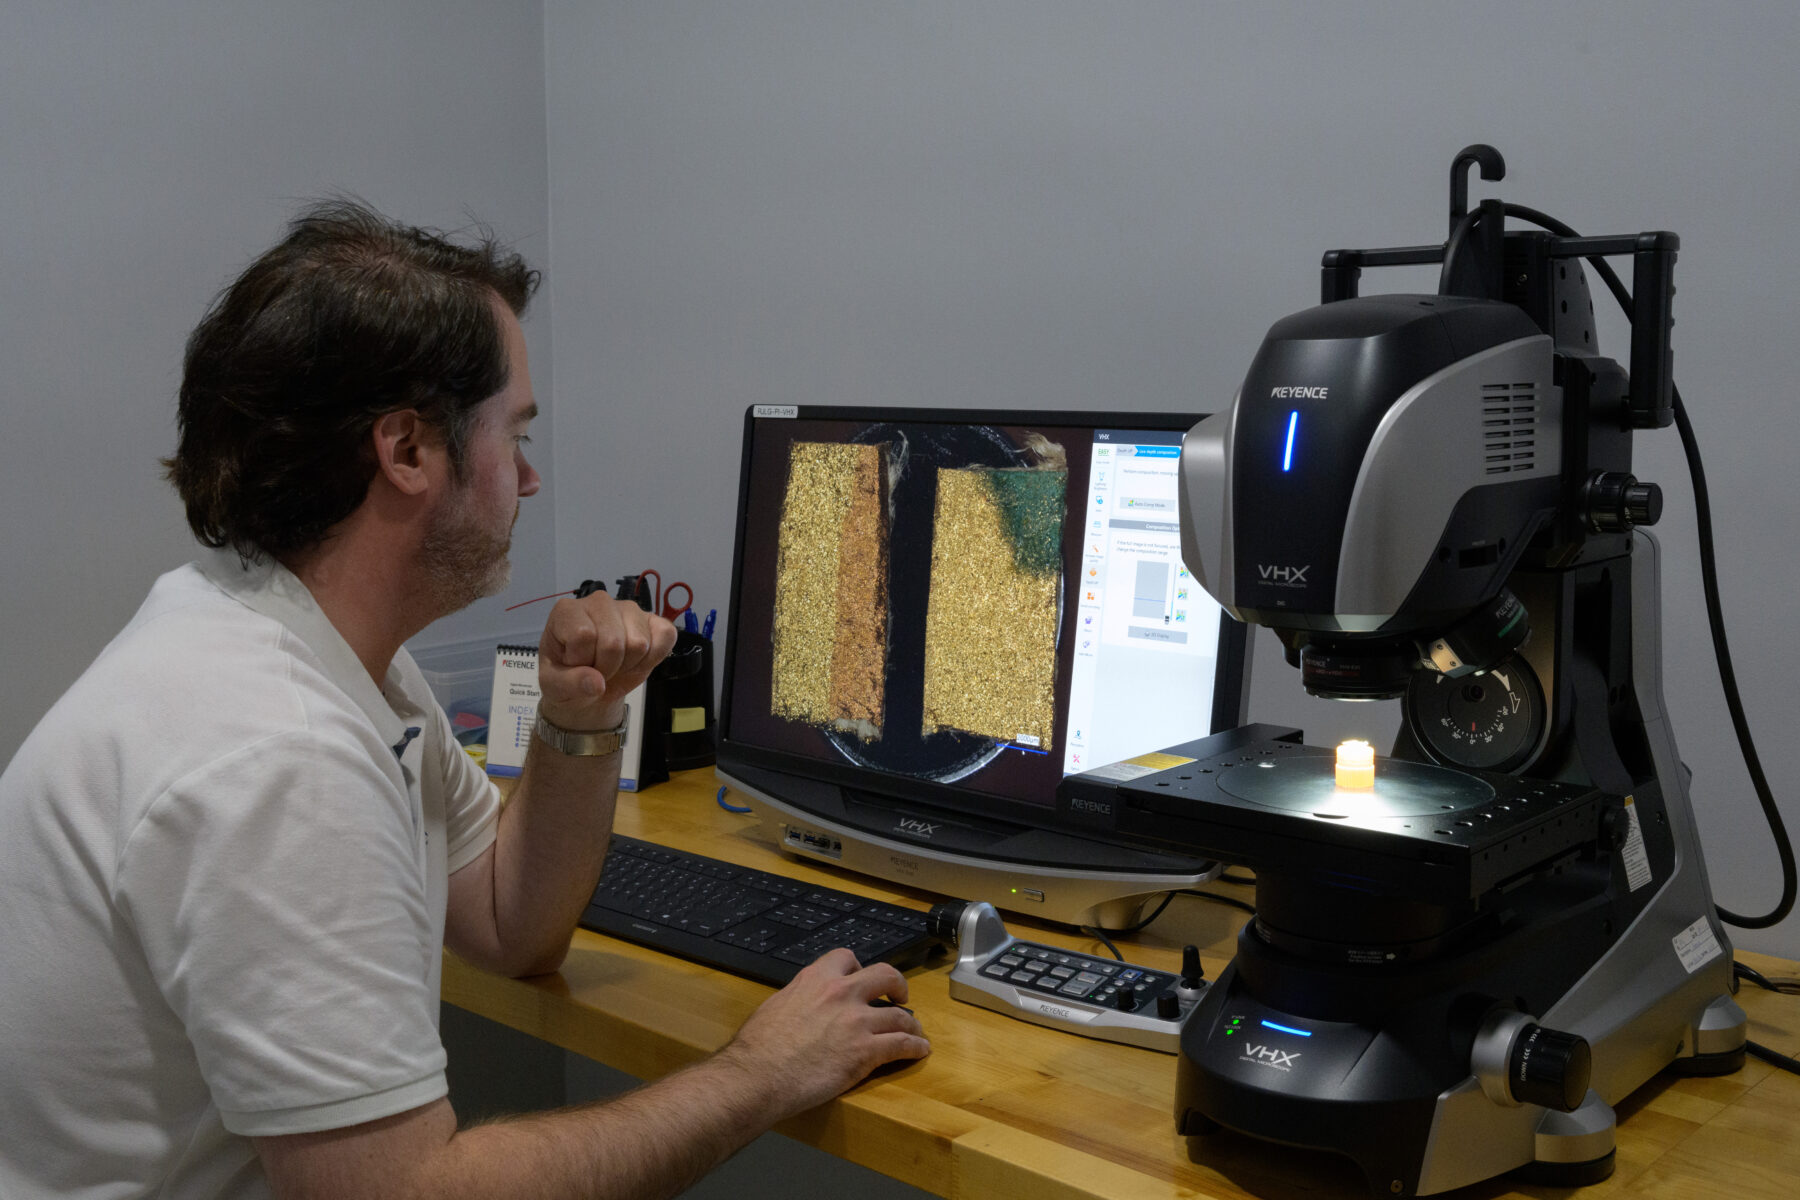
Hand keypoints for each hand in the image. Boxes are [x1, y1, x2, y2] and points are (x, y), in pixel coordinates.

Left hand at [535, 592, 677, 730]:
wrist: (590, 685)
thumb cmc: (568, 678)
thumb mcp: (555, 686)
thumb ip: (570, 684)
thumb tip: (597, 683)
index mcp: (567, 611)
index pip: (583, 635)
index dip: (583, 661)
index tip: (577, 666)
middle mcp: (599, 602)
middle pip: (613, 642)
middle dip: (607, 667)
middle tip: (597, 670)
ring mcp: (629, 608)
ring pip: (640, 643)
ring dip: (628, 665)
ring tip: (615, 665)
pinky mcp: (653, 619)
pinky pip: (666, 635)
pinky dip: (653, 658)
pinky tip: (636, 661)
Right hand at [716, 948, 929, 1117]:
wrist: (758, 1075)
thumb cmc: (758, 1047)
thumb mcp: (777, 1006)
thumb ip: (799, 999)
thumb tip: (803, 1007)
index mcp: (815, 979)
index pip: (846, 958)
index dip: (858, 968)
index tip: (861, 979)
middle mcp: (841, 993)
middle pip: (885, 975)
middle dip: (897, 984)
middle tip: (900, 996)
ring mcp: (857, 1022)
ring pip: (898, 1015)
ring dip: (911, 1024)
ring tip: (915, 1032)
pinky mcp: (866, 1052)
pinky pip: (901, 1045)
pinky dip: (915, 1047)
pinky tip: (920, 1050)